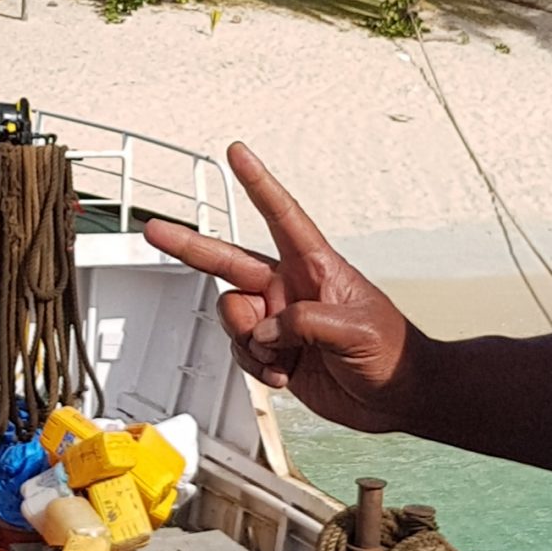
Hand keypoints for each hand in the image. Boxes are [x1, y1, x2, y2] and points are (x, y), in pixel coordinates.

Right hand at [143, 143, 419, 434]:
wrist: (396, 396)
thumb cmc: (391, 352)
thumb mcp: (354, 329)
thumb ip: (305, 322)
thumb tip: (266, 329)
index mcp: (315, 266)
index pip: (281, 216)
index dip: (258, 183)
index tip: (237, 154)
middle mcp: (289, 288)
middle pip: (228, 262)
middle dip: (189, 246)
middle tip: (155, 230)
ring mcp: (279, 320)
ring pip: (232, 317)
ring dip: (249, 340)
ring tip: (282, 355)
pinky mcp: (275, 352)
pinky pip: (242, 352)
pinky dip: (257, 367)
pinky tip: (285, 372)